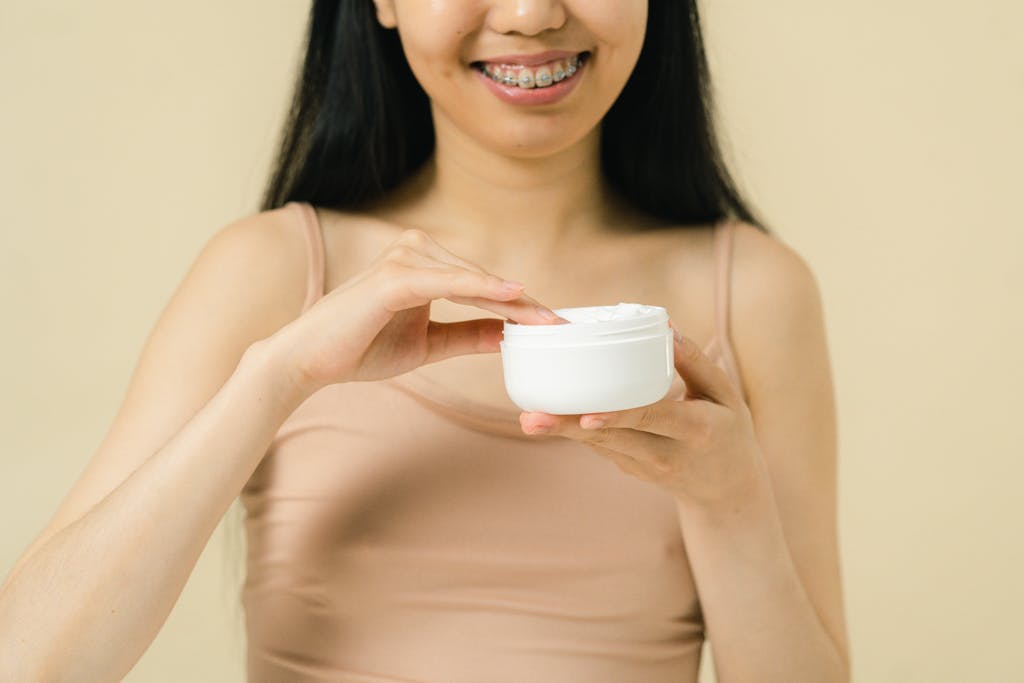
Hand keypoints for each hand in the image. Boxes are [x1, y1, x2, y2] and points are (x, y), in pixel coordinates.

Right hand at [268, 228, 567, 395]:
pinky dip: (480, 288)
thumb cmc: (360, 349)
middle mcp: (416, 253)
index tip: (556, 325)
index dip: (522, 307)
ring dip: (513, 301)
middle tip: (565, 325)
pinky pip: (448, 282)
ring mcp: (404, 261)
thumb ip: (466, 335)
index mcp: (424, 267)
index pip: (483, 286)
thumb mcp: (427, 345)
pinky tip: (512, 297)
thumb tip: (509, 336)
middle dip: (526, 305)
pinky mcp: (393, 278)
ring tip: (548, 321)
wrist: (309, 361)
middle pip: (485, 280)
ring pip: (473, 280)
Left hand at [519, 323, 767, 509]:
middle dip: (569, 429)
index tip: (586, 413)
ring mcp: (645, 467)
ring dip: (562, 432)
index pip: (652, 420)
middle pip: (612, 439)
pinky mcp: (630, 469)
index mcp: (696, 431)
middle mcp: (666, 454)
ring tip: (529, 419)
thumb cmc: (729, 431)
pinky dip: (576, 431)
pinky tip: (547, 418)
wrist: (728, 490)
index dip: (618, 417)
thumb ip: (696, 362)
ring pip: (599, 446)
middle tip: (532, 419)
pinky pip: (601, 446)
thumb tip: (665, 325)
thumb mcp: (725, 395)